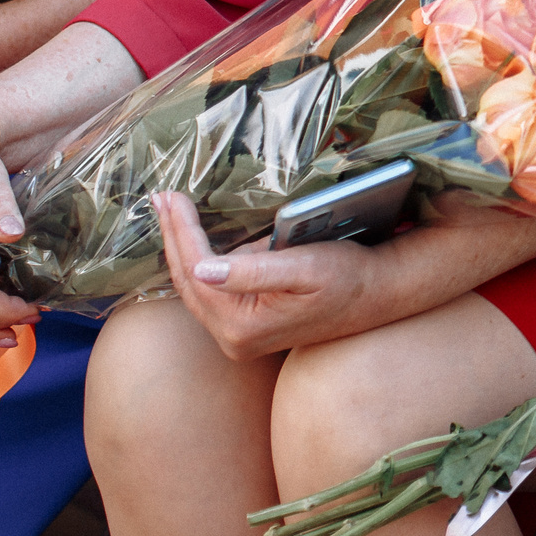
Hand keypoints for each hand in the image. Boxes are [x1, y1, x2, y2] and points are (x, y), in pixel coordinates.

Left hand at [155, 193, 378, 361]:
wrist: (376, 297)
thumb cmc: (346, 277)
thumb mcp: (304, 268)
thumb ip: (252, 272)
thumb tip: (202, 271)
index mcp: (242, 325)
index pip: (198, 270)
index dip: (183, 230)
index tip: (171, 196)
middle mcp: (233, 339)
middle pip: (188, 281)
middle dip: (174, 237)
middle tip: (160, 199)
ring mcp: (237, 338)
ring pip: (196, 287)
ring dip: (183, 249)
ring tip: (172, 214)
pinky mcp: (246, 329)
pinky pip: (210, 293)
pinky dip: (200, 264)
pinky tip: (195, 242)